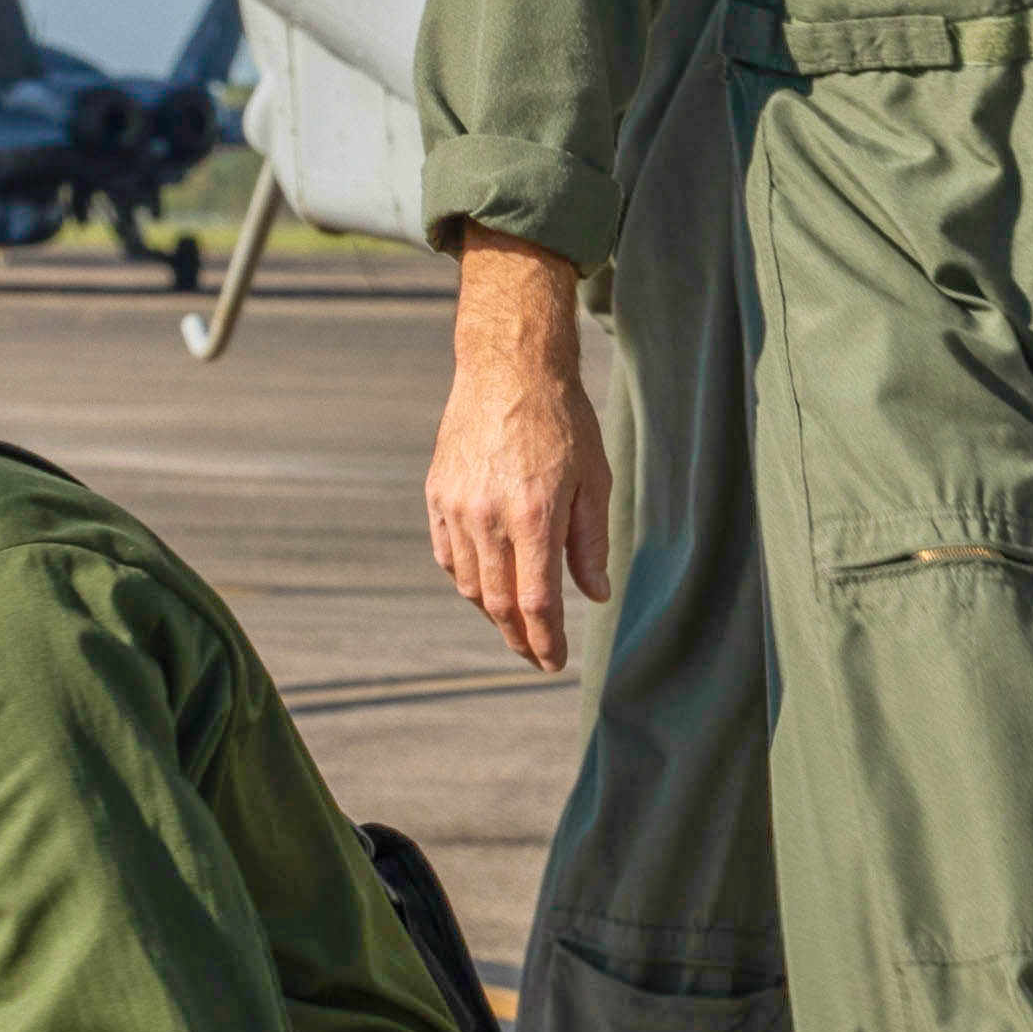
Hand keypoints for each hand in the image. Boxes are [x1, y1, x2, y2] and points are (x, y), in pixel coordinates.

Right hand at [428, 240, 616, 673]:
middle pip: (499, 603)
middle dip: (519, 639)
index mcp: (533, 515)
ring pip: (470, 584)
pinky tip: (486, 585)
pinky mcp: (437, 495)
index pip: (536, 602)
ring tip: (516, 624)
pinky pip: (449, 556)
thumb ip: (590, 542)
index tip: (553, 663)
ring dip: (494, 612)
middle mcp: (488, 517)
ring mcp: (456, 507)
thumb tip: (593, 594)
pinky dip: (467, 580)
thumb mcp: (594, 478)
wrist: (508, 368)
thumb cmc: (562, 420)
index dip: (545, 641)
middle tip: (536, 657)